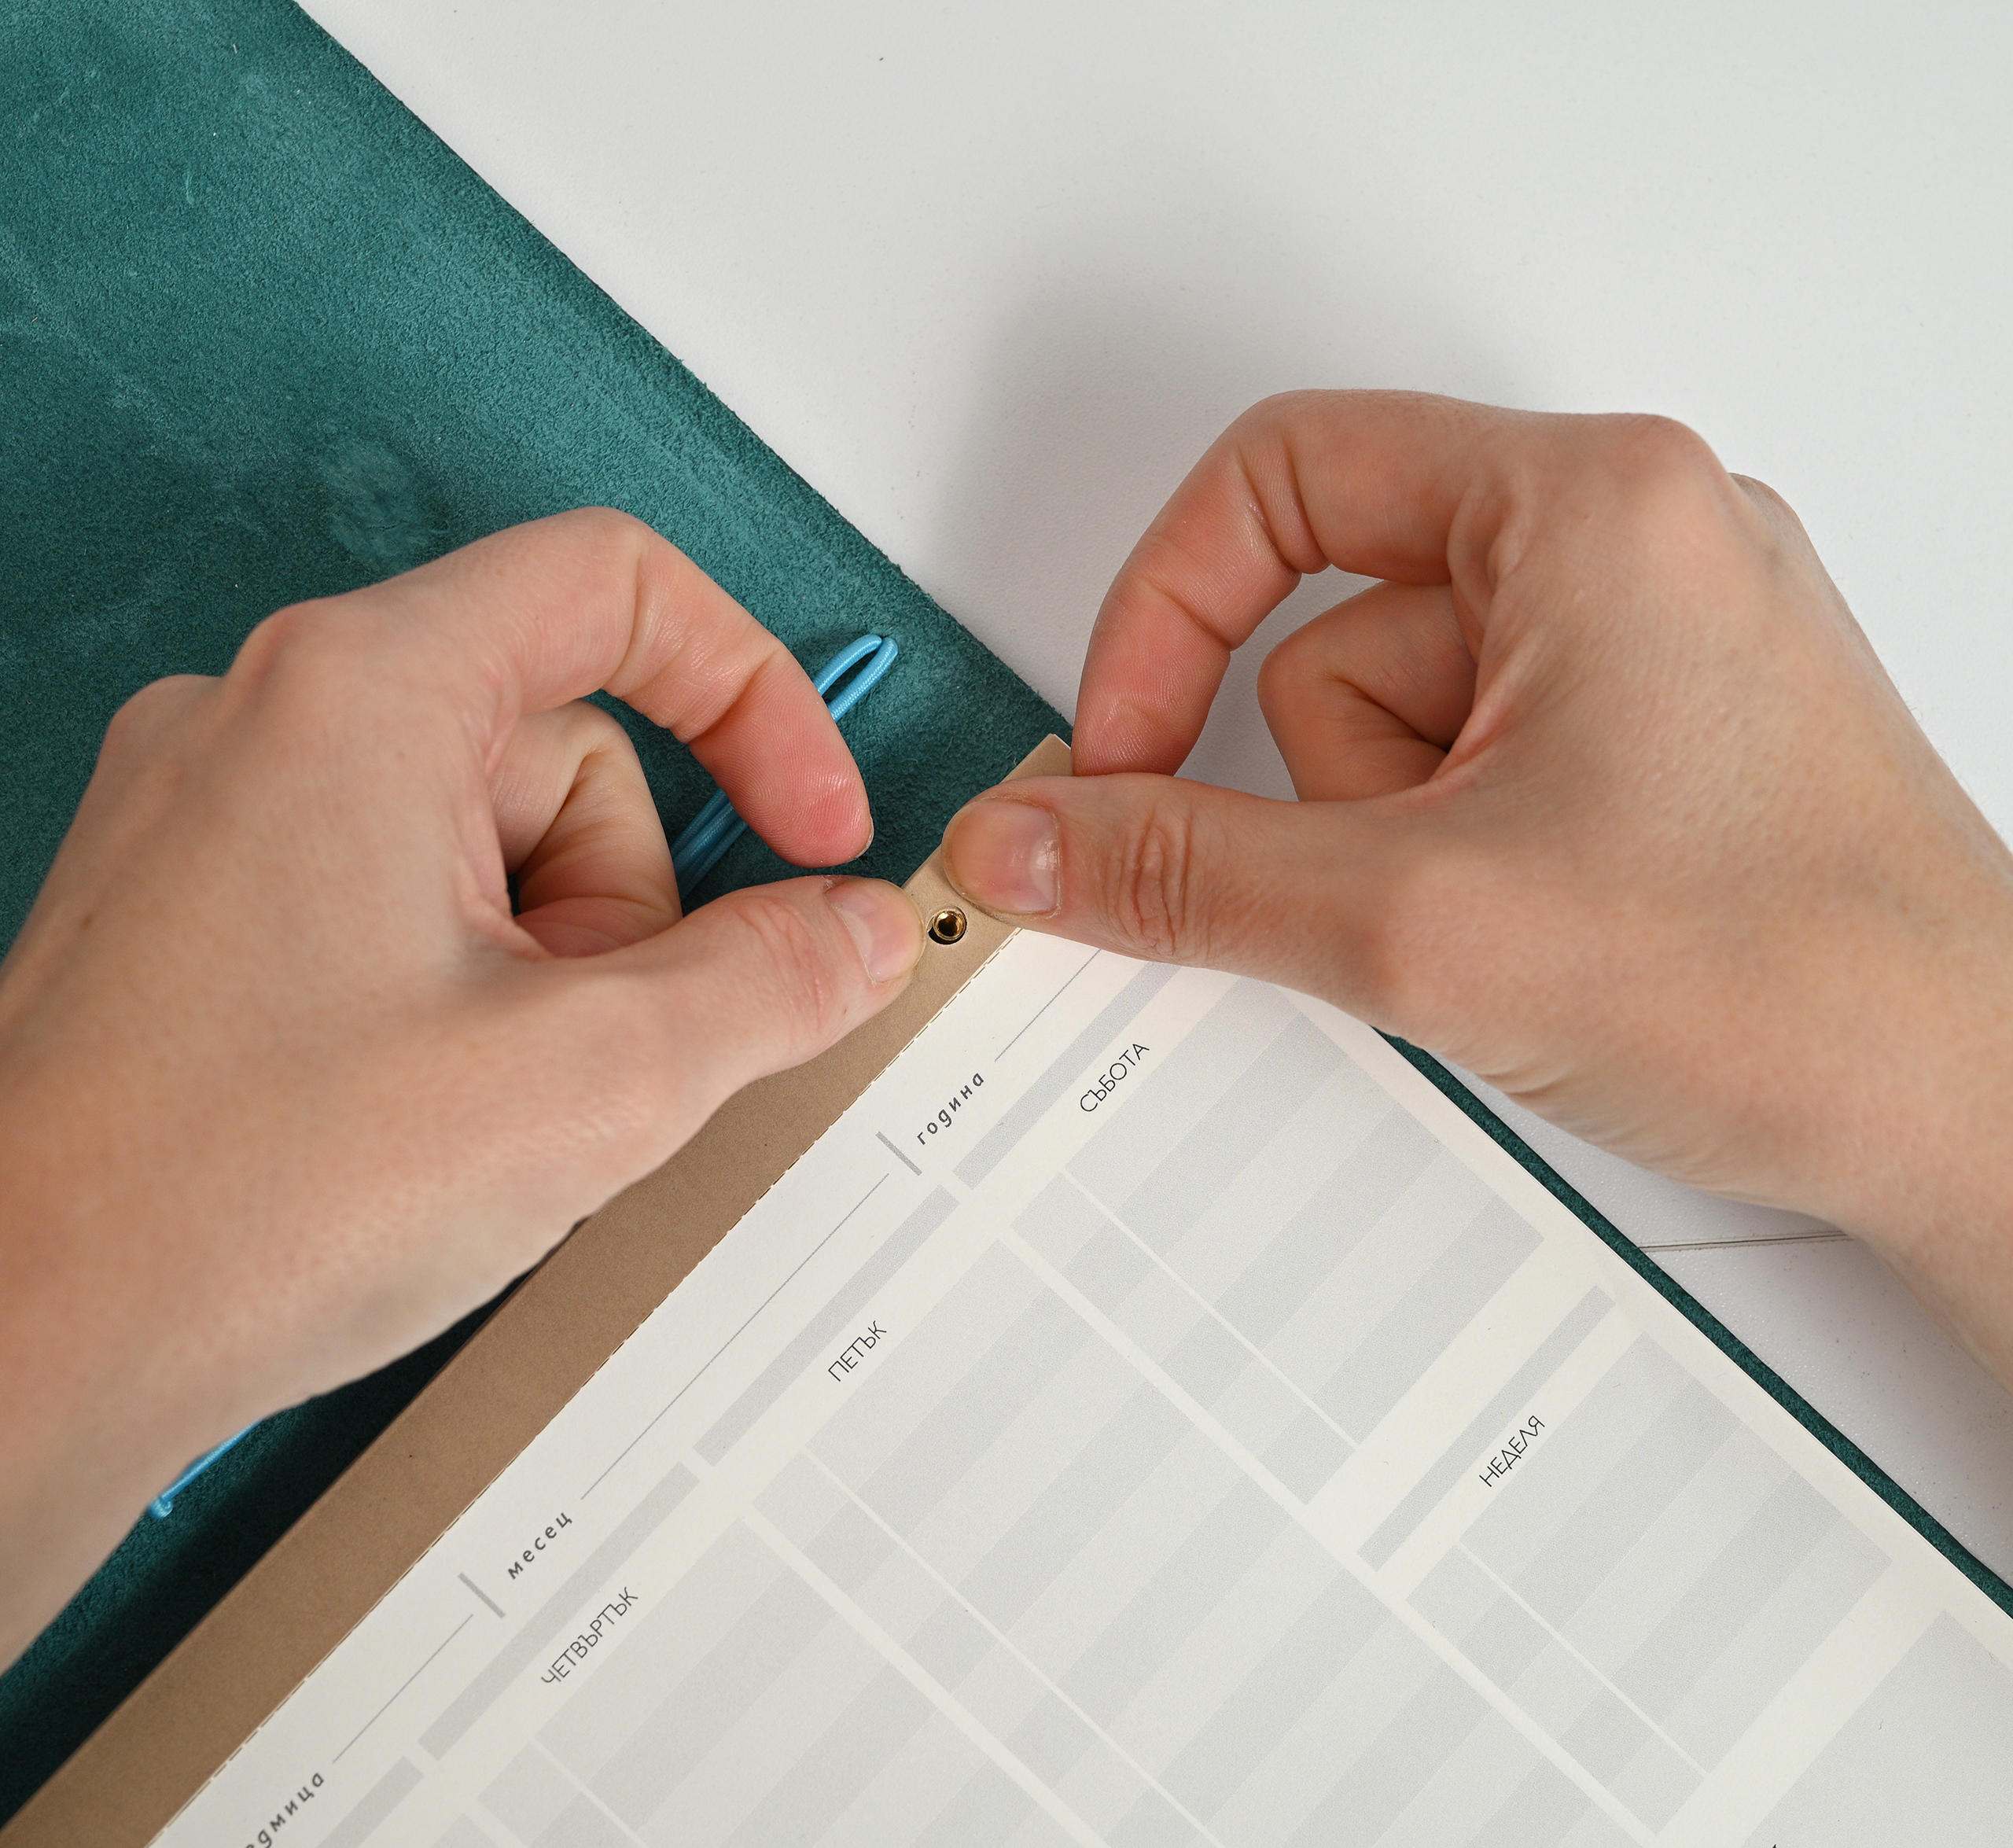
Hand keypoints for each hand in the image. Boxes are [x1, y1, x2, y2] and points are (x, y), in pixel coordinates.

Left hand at [0, 510, 921, 1661]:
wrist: (13, 1363)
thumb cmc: (231, 1201)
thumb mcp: (593, 1083)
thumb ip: (771, 982)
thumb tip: (858, 929)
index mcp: (359, 694)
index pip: (615, 586)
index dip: (757, 696)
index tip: (813, 828)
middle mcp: (267, 725)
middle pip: (563, 752)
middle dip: (620, 911)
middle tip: (581, 1054)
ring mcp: (219, 826)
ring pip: (487, 851)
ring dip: (543, 978)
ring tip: (481, 1110)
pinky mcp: (201, 921)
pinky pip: (402, 913)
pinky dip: (462, 1004)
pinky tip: (422, 1125)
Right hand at [943, 392, 2012, 1389]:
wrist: (1978, 1123)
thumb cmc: (1794, 984)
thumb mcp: (1417, 922)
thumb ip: (1184, 873)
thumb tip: (1029, 839)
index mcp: (1590, 502)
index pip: (1282, 473)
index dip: (1162, 611)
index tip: (1117, 751)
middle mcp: (1631, 541)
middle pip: (1336, 624)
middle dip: (1335, 788)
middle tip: (1414, 889)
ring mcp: (1650, 647)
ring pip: (1400, 721)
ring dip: (1400, 845)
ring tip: (1512, 929)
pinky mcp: (1655, 744)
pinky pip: (1470, 773)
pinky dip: (1457, 864)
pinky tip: (1546, 940)